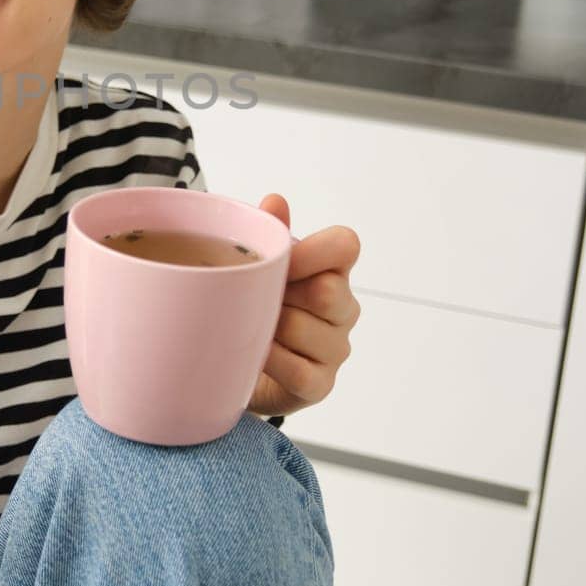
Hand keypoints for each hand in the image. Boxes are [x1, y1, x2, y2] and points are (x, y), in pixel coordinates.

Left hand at [247, 194, 361, 417]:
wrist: (240, 367)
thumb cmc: (257, 307)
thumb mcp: (259, 268)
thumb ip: (270, 233)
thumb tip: (275, 201)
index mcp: (332, 270)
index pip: (345, 245)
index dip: (314, 250)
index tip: (282, 259)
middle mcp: (343, 308)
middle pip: (325, 290)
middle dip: (282, 294)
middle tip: (256, 299)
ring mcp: (336, 348)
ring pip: (301, 328)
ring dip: (267, 328)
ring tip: (251, 327)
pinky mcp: (321, 384)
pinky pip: (296, 369)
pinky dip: (269, 360)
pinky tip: (255, 354)